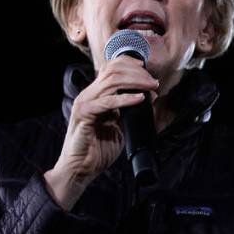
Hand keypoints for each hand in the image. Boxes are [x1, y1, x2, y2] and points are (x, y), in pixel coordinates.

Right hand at [55, 56, 160, 182]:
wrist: (80, 169)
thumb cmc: (98, 150)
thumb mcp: (118, 125)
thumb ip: (127, 110)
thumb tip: (146, 98)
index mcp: (95, 95)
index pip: (111, 67)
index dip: (130, 64)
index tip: (148, 72)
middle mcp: (89, 95)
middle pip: (114, 70)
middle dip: (138, 73)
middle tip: (154, 83)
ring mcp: (85, 103)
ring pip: (112, 80)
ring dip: (135, 82)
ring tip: (150, 88)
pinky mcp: (84, 115)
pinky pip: (107, 102)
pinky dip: (125, 99)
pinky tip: (139, 99)